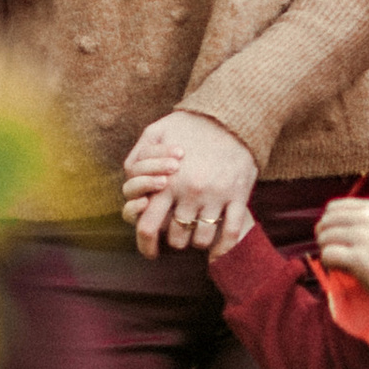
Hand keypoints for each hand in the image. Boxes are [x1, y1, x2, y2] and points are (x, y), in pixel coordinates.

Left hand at [121, 109, 256, 256]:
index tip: (150, 252)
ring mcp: (215, 196)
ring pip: (201, 239)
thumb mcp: (155, 133)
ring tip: (196, 233)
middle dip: (174, 240)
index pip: (147, 226)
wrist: (231, 115)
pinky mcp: (238, 196)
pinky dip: (223, 249)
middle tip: (177, 235)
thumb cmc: (189, 125)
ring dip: (196, 241)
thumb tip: (130, 183)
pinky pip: (230, 233)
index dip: (145, 245)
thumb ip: (137, 158)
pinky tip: (217, 253)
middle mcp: (189, 192)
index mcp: (166, 181)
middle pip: (175, 238)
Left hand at [313, 194, 368, 295]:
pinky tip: (340, 268)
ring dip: (326, 251)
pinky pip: (328, 255)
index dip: (328, 223)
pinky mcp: (358, 258)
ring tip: (340, 261)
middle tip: (334, 251)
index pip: (333, 208)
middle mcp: (368, 218)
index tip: (335, 238)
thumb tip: (322, 223)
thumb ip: (356, 219)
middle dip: (324, 237)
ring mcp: (363, 237)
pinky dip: (329, 263)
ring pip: (324, 238)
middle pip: (326, 221)